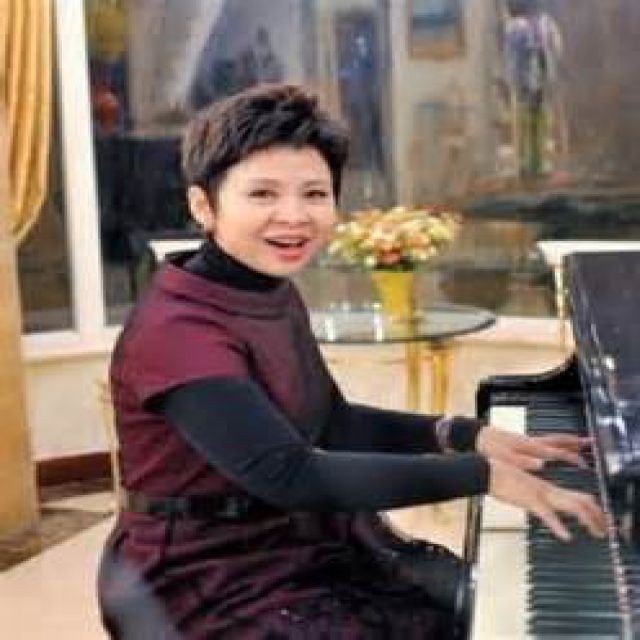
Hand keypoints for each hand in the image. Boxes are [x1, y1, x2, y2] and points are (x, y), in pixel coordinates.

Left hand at [476, 426, 589, 470]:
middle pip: (558, 440)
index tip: (584, 463)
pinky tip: (554, 451)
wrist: (474, 437)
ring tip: (579, 444)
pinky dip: (554, 444)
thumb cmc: (487, 447)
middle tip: (590, 442)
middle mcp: (531, 442)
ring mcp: (526, 441)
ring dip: (567, 441)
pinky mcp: (521, 443)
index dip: (571, 457)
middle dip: (575, 442)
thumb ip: (523, 461)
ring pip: (552, 439)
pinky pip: (544, 442)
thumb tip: (541, 465)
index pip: (556, 451)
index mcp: (529, 446)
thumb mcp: (504, 457)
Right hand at [488, 458, 607, 540]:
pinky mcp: (529, 500)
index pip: (575, 495)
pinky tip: (565, 535)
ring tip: (595, 532)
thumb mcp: (520, 486)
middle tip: (603, 530)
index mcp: (545, 487)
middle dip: (595, 516)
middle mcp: (547, 489)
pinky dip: (558, 525)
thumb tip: (538, 502)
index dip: (591, 507)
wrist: (486, 470)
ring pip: (571, 505)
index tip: (598, 517)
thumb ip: (532, 493)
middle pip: (580, 501)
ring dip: (586, 519)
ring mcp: (539, 494)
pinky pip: (547, 514)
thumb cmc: (499, 476)